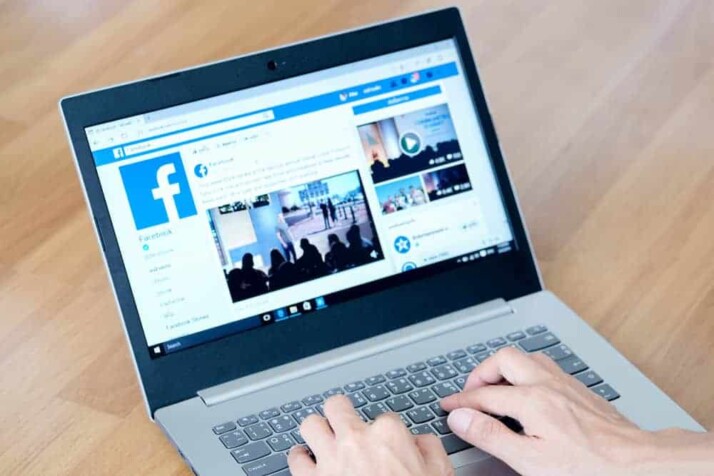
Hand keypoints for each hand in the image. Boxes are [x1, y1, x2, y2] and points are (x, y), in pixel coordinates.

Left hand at [288, 395, 452, 475]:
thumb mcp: (440, 474)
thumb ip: (430, 450)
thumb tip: (421, 442)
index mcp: (388, 435)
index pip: (384, 417)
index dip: (385, 431)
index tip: (384, 442)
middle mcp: (355, 440)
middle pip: (337, 406)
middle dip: (340, 414)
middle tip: (343, 423)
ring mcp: (329, 458)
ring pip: (310, 425)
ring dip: (316, 431)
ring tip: (321, 438)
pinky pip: (295, 459)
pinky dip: (300, 459)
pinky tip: (306, 462)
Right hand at [440, 347, 713, 475]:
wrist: (637, 464)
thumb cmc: (588, 467)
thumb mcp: (529, 459)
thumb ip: (490, 435)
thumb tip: (460, 417)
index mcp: (531, 401)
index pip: (484, 394)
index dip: (461, 400)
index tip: (447, 406)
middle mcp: (547, 384)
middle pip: (504, 359)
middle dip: (481, 373)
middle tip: (471, 391)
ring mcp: (565, 384)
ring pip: (527, 357)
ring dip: (505, 368)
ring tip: (495, 386)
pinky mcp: (580, 390)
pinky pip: (545, 366)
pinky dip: (526, 372)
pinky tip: (529, 389)